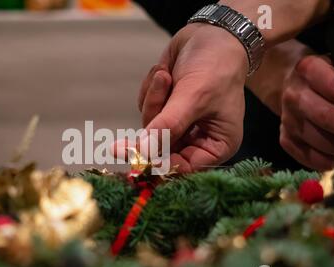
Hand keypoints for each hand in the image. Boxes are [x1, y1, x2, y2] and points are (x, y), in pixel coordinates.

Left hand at [137, 23, 248, 171]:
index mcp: (217, 145)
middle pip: (162, 151)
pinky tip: (165, 72)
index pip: (184, 168)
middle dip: (150, 132)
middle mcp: (199, 139)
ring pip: (151, 128)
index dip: (159, 165)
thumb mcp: (194, 97)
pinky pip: (147, 109)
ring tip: (165, 76)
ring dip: (154, 101)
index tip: (134, 160)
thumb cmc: (215, 65)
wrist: (213, 32)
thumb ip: (168, 126)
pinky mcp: (166, 108)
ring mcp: (181, 123)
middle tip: (116, 146)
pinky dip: (152, 91)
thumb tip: (144, 152)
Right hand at [280, 55, 333, 169]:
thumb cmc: (327, 76)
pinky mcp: (284, 135)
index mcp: (308, 69)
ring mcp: (287, 117)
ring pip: (316, 138)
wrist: (295, 85)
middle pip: (325, 116)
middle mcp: (293, 94)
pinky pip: (302, 154)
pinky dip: (321, 161)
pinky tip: (333, 160)